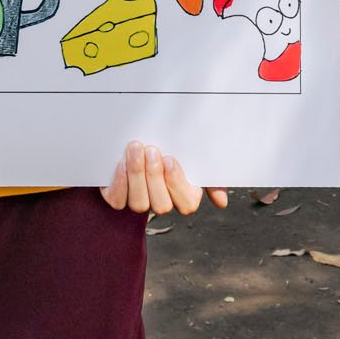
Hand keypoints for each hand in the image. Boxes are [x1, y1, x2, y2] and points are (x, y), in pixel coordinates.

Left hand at [101, 141, 226, 215]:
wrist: (139, 132)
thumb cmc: (170, 142)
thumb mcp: (193, 152)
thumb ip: (210, 175)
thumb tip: (221, 202)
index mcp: (183, 193)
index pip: (187, 204)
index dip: (177, 184)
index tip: (170, 159)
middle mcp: (161, 200)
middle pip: (161, 206)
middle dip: (155, 177)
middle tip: (151, 149)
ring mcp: (139, 199)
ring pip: (140, 204)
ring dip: (137, 176)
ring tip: (135, 148)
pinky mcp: (118, 194)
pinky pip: (118, 201)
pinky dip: (120, 183)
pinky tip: (121, 162)